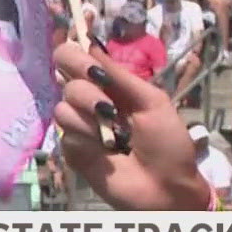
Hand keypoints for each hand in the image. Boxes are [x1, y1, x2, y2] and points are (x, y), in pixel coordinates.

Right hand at [52, 41, 212, 210]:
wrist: (168, 186)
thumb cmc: (168, 141)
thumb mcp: (151, 101)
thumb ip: (120, 76)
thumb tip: (91, 45)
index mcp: (109, 85)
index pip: (75, 59)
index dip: (74, 56)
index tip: (90, 67)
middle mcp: (89, 101)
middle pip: (64, 78)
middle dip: (86, 90)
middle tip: (109, 107)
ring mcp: (80, 126)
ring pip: (62, 107)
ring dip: (90, 117)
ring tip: (116, 136)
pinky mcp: (73, 152)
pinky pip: (66, 135)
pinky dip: (88, 140)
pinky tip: (107, 152)